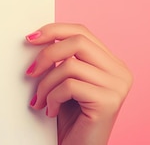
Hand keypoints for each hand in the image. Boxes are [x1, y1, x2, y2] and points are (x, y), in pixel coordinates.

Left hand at [25, 23, 132, 144]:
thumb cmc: (69, 118)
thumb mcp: (65, 81)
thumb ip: (61, 59)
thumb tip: (36, 37)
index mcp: (111, 63)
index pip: (82, 32)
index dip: (54, 30)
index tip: (30, 39)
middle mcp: (120, 72)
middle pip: (78, 42)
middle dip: (47, 54)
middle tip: (30, 72)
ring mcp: (117, 86)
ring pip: (69, 65)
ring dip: (46, 83)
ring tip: (40, 100)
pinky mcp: (109, 102)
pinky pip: (69, 86)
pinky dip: (52, 97)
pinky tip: (51, 111)